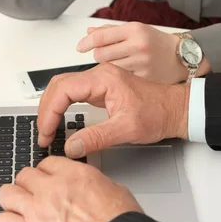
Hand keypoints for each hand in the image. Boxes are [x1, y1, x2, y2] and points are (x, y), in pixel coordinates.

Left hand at [0, 157, 142, 221]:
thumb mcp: (114, 189)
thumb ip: (93, 183)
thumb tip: (89, 187)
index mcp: (74, 174)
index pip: (47, 163)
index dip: (47, 173)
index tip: (48, 180)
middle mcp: (52, 188)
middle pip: (24, 175)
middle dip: (29, 184)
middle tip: (34, 194)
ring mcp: (37, 210)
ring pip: (7, 194)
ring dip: (13, 199)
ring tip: (20, 207)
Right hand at [38, 63, 189, 158]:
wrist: (176, 110)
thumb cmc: (158, 113)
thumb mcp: (126, 130)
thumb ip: (96, 138)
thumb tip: (70, 146)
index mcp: (103, 79)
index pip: (64, 89)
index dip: (49, 112)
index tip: (47, 132)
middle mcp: (99, 75)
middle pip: (59, 85)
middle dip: (46, 110)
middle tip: (44, 134)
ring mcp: (100, 81)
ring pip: (64, 87)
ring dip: (51, 107)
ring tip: (48, 129)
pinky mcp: (101, 89)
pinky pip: (73, 92)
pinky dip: (61, 105)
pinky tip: (59, 119)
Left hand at [77, 22, 209, 83]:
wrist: (182, 57)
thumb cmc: (157, 43)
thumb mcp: (136, 30)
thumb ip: (111, 32)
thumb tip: (89, 32)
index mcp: (134, 30)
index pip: (101, 36)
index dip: (86, 42)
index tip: (80, 47)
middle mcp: (138, 45)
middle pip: (101, 54)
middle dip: (99, 55)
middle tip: (106, 55)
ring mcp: (141, 63)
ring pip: (109, 68)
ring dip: (108, 67)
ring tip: (118, 64)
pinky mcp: (144, 78)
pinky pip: (121, 79)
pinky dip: (119, 77)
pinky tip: (126, 73)